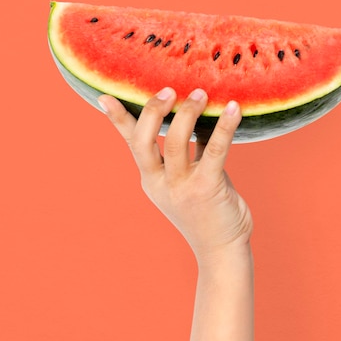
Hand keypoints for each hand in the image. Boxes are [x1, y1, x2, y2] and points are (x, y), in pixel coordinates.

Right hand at [98, 87, 252, 261]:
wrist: (221, 250)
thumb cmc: (208, 212)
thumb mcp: (188, 182)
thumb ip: (187, 154)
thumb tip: (195, 119)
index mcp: (152, 181)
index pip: (132, 144)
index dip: (118, 120)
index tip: (105, 96)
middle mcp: (161, 184)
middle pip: (144, 141)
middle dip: (153, 111)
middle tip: (169, 90)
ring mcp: (182, 187)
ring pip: (176, 141)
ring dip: (187, 113)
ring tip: (201, 93)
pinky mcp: (207, 188)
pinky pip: (214, 150)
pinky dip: (224, 126)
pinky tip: (234, 109)